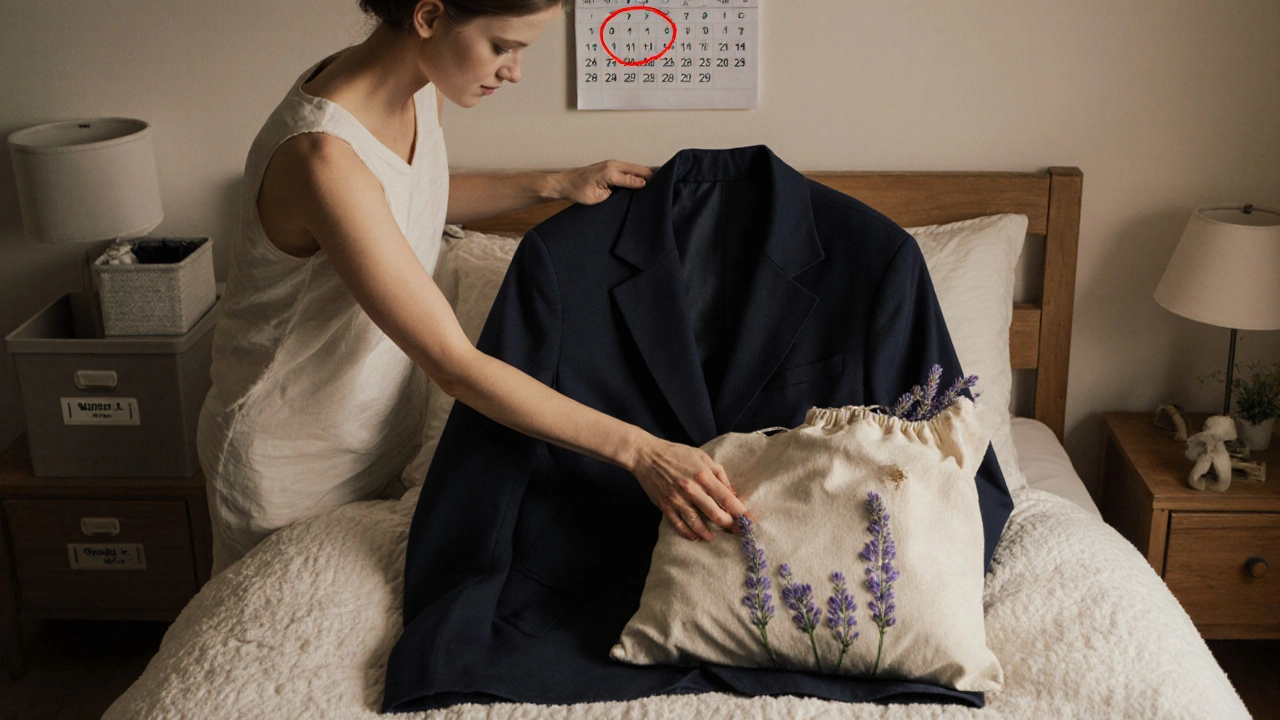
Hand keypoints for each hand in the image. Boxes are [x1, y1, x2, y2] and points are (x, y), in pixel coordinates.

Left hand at [551, 160, 652, 204]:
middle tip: (665, 184)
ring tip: (657, 183)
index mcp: (611, 171)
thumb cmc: (578, 191)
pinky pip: (627, 170)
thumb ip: (619, 189)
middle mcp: (613, 164)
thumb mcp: (599, 196)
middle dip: (650, 176)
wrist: (564, 184)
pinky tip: (643, 182)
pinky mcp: (609, 167)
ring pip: (633, 169)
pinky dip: (636, 175)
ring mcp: (611, 164)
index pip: (635, 177)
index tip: (661, 186)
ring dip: (644, 175)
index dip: (648, 182)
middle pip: (638, 169)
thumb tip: (636, 187)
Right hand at [629, 436, 749, 541]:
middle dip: (730, 525)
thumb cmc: (677, 454)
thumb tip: (733, 494)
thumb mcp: (702, 457)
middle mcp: (691, 489)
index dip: (741, 512)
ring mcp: (677, 500)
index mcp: (703, 475)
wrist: (647, 456)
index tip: (750, 521)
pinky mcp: (665, 506)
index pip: (727, 498)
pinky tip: (696, 536)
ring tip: (713, 537)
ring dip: (708, 533)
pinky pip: (679, 525)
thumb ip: (719, 475)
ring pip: (697, 524)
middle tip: (737, 532)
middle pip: (715, 514)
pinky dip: (689, 533)